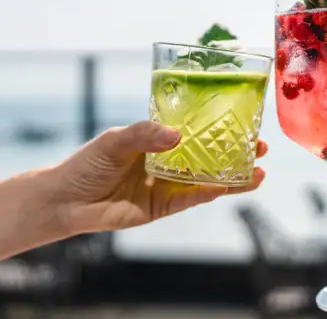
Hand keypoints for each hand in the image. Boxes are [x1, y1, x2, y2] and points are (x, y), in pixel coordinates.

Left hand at [52, 121, 267, 234]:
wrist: (65, 200)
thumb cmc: (87, 164)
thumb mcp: (115, 140)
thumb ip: (144, 134)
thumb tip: (176, 135)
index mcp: (158, 140)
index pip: (195, 130)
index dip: (220, 126)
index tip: (244, 119)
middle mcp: (169, 161)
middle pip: (210, 155)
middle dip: (236, 152)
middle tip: (260, 146)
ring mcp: (168, 185)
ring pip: (208, 179)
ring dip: (233, 177)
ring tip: (259, 172)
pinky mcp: (163, 207)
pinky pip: (192, 199)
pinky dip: (211, 193)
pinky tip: (229, 186)